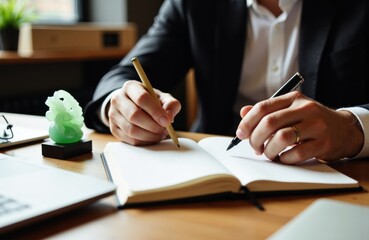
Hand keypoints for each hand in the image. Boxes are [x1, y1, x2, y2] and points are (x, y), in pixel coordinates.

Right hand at [107, 80, 180, 144]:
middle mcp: (118, 99)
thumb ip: (170, 104)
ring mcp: (113, 115)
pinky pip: (130, 140)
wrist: (132, 105)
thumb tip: (169, 117)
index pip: (142, 98)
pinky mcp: (114, 129)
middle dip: (153, 126)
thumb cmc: (150, 101)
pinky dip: (145, 142)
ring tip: (161, 134)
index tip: (167, 121)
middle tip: (165, 130)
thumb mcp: (162, 98)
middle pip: (134, 115)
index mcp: (130, 87)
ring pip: (132, 130)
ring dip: (150, 136)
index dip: (155, 111)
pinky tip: (152, 137)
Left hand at [236, 91, 363, 163]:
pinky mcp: (323, 143)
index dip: (247, 122)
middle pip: (269, 123)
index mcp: (293, 99)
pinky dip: (284, 159)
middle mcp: (305, 109)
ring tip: (269, 154)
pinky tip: (283, 158)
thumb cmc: (310, 121)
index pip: (263, 107)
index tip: (241, 134)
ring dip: (269, 150)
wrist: (344, 130)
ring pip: (281, 138)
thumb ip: (267, 111)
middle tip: (255, 148)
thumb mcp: (290, 111)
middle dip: (255, 139)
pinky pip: (296, 153)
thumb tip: (243, 112)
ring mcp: (316, 126)